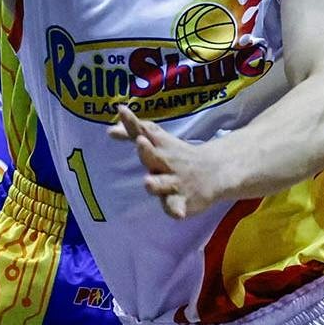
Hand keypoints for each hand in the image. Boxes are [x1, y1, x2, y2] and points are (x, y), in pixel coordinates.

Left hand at [109, 106, 225, 219]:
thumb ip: (133, 134)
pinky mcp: (183, 200)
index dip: (132, 122)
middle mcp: (167, 161)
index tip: (121, 110)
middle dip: (146, 150)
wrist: (214, 172)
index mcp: (160, 146)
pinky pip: (178, 206)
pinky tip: (177, 214)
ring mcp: (175, 181)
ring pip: (163, 183)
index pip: (145, 131)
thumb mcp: (158, 141)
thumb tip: (109, 130)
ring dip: (156, 183)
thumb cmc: (176, 155)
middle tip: (140, 141)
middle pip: (154, 155)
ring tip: (148, 183)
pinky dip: (177, 210)